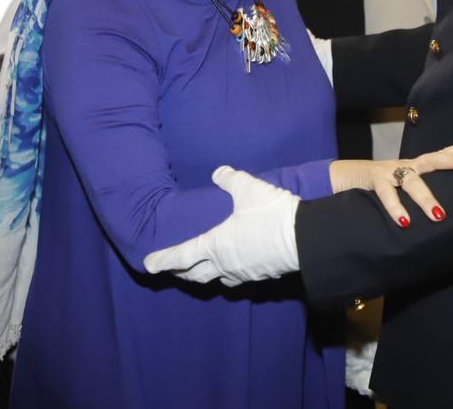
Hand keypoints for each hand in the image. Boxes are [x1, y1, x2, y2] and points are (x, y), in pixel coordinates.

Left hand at [143, 166, 298, 285]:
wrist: (305, 238)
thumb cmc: (271, 214)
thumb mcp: (249, 188)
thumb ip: (230, 179)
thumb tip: (219, 173)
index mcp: (215, 244)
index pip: (181, 255)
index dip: (163, 259)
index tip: (148, 264)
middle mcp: (225, 263)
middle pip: (196, 275)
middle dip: (182, 272)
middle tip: (174, 269)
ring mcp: (244, 273)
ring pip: (219, 279)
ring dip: (208, 274)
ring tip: (204, 269)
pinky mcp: (262, 276)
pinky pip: (239, 278)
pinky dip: (231, 273)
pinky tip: (237, 265)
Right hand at [330, 134, 452, 227]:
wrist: (341, 177)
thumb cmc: (379, 186)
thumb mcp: (403, 187)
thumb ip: (421, 195)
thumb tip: (446, 215)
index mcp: (417, 166)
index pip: (443, 153)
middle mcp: (407, 166)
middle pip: (433, 158)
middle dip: (451, 159)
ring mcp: (390, 171)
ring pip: (411, 181)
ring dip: (425, 198)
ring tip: (438, 215)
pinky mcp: (374, 180)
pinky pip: (386, 194)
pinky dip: (395, 208)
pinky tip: (404, 222)